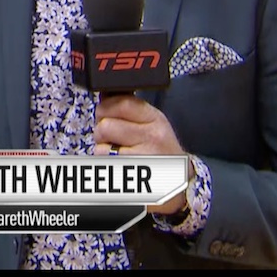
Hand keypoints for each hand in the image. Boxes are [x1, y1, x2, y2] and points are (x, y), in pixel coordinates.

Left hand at [94, 94, 187, 214]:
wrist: (176, 181)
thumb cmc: (159, 150)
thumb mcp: (152, 124)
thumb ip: (129, 109)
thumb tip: (105, 95)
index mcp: (155, 118)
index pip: (121, 103)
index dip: (106, 108)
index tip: (107, 114)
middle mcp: (151, 136)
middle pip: (105, 124)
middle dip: (101, 130)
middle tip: (113, 137)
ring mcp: (142, 157)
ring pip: (100, 145)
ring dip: (102, 149)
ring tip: (119, 151)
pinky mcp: (131, 173)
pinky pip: (103, 162)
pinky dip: (105, 162)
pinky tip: (120, 163)